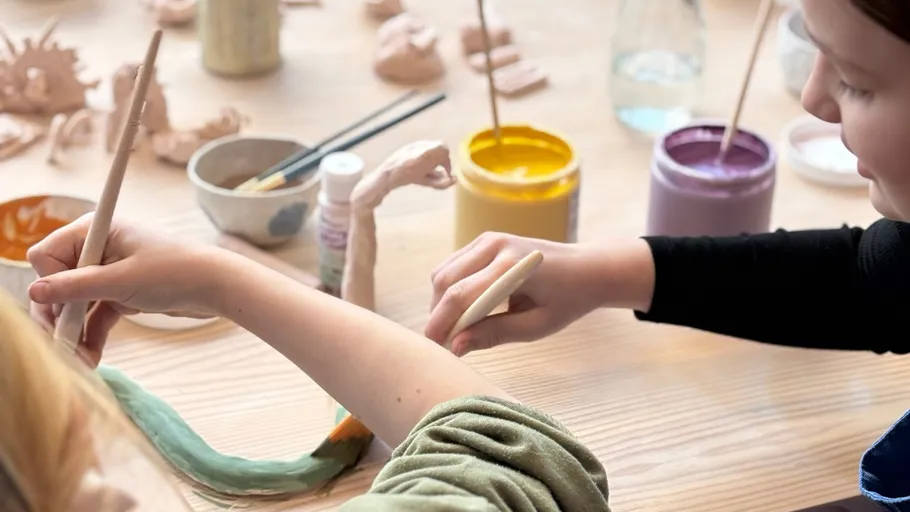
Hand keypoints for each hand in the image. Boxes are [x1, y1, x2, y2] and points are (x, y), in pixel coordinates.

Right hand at [27, 213, 222, 366]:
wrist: (217, 286)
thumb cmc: (174, 272)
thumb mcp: (121, 281)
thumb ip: (77, 287)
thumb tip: (33, 292)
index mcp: (95, 231)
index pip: (46, 256)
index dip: (51, 283)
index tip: (63, 309)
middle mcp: (98, 249)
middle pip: (56, 284)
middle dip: (58, 315)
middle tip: (62, 346)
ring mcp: (109, 272)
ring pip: (75, 304)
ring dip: (74, 332)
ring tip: (80, 359)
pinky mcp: (121, 293)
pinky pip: (94, 315)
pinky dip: (91, 334)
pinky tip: (92, 357)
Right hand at [425, 232, 606, 355]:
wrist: (587, 268)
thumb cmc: (567, 300)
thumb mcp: (537, 325)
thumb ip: (495, 334)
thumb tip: (456, 347)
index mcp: (512, 266)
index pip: (462, 296)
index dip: (442, 323)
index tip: (435, 347)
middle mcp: (495, 245)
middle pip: (445, 281)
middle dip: (437, 313)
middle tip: (443, 342)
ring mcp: (488, 238)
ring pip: (443, 272)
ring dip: (440, 301)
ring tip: (453, 328)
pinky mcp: (484, 240)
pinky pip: (453, 265)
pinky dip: (449, 289)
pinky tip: (462, 310)